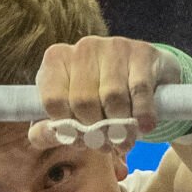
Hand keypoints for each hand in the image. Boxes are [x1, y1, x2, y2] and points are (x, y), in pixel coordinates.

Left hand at [28, 35, 182, 149]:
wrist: (144, 74)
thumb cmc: (98, 99)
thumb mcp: (67, 114)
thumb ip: (47, 131)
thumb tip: (47, 134)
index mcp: (56, 60)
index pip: (53, 101)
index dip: (68, 130)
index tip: (82, 142)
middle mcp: (82, 47)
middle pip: (83, 102)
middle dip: (97, 133)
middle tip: (108, 145)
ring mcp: (112, 46)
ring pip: (113, 98)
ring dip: (122, 128)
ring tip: (126, 139)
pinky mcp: (141, 52)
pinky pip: (139, 92)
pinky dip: (142, 115)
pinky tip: (145, 127)